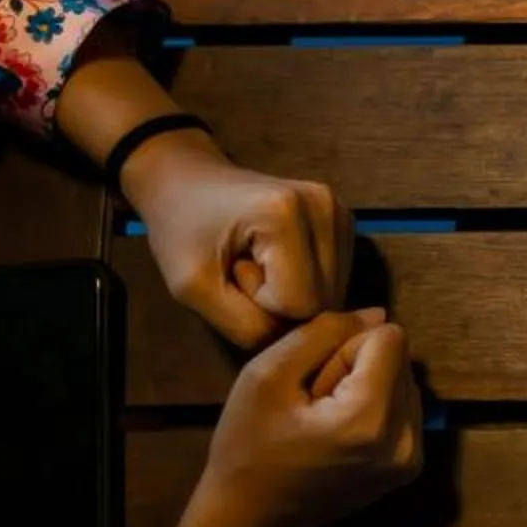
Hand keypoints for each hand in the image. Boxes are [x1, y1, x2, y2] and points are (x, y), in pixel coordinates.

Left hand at [128, 138, 352, 348]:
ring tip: (258, 265)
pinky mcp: (346, 221)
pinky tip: (279, 263)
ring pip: (333, 295)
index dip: (261, 306)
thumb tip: (301, 345)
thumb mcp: (192, 287)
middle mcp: (326, 208)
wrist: (187, 180)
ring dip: (295, 296)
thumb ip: (246, 326)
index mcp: (286, 214)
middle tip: (242, 272)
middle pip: (323, 302)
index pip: (300, 305)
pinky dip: (307, 285)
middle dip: (281, 303)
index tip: (231, 274)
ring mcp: (341, 213)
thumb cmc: (181, 229)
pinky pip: (335, 281)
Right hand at [189, 309, 423, 526]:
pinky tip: (339, 431)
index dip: (346, 345)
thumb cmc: (248, 447)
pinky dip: (376, 407)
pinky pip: (406, 408)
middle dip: (360, 366)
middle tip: (314, 401)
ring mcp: (411, 459)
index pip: (390, 337)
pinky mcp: (410, 468)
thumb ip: (325, 332)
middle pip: (402, 359)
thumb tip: (378, 314)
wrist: (251, 519)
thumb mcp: (267, 374)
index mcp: (369, 420)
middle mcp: (405, 442)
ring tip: (324, 418)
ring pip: (406, 381)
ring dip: (368, 386)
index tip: (313, 379)